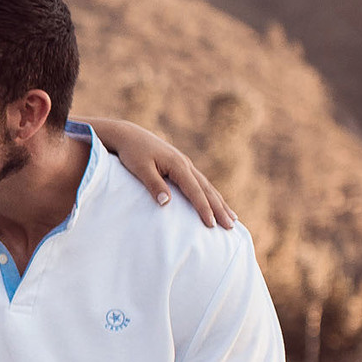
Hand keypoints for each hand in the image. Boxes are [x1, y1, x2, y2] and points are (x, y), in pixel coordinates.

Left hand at [109, 128, 235, 228]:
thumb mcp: (140, 168)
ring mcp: (185, 164)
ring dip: (220, 203)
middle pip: (207, 190)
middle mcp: (186, 164)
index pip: (195, 191)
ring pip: (207, 186)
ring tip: (232, 218)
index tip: (211, 224)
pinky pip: (201, 183)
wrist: (129, 135)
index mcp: (178, 165)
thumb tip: (165, 203)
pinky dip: (211, 194)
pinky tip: (216, 203)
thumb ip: (154, 184)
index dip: (204, 209)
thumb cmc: (132, 153)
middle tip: (230, 226)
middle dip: (220, 209)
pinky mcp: (181, 165)